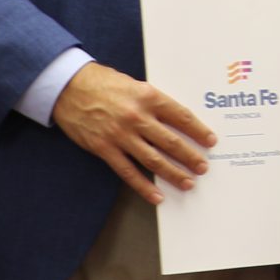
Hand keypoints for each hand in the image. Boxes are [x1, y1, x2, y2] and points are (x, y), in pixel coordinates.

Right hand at [51, 63, 216, 203]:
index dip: (198, 131)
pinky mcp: (105, 149)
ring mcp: (120, 135)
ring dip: (173, 173)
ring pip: (154, 160)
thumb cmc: (103, 83)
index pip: (181, 117)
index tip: (210, 141)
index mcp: (148, 97)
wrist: (69, 87)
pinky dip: (144, 186)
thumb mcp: (134, 85)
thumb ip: (154, 102)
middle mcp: (137, 117)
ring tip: (188, 183)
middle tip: (203, 167)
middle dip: (190, 156)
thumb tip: (176, 120)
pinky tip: (157, 196)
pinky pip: (128, 172)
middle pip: (171, 142)